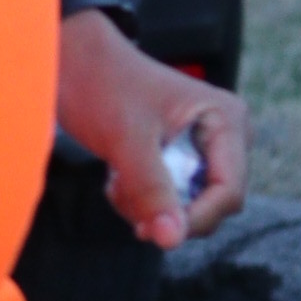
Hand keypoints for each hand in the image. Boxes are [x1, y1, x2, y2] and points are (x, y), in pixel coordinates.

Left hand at [56, 11, 248, 249]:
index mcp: (226, 120)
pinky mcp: (178, 159)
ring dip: (147, 206)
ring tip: (117, 179)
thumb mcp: (126, 139)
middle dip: (165, 209)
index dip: (194, 217)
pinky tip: (118, 177)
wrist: (72, 60)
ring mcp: (202, 149)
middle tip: (122, 191)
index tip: (151, 228)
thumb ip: (151, 189)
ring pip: (186, 208)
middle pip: (212, 204)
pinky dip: (141, 200)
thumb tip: (171, 240)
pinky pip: (169, 201)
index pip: (229, 191)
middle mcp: (224, 136)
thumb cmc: (102, 84)